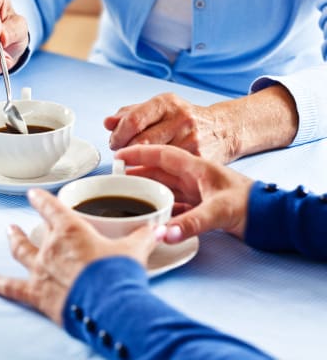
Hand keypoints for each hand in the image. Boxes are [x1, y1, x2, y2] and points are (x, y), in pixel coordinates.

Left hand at [0, 189, 159, 324]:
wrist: (110, 304)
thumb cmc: (118, 273)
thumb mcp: (135, 250)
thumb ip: (144, 236)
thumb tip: (159, 228)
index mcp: (72, 231)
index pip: (52, 208)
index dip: (41, 199)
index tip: (34, 194)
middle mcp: (52, 247)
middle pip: (35, 231)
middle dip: (27, 224)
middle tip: (19, 220)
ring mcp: (41, 270)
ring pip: (22, 252)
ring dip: (14, 242)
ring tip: (8, 234)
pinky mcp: (38, 294)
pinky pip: (12, 287)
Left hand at [104, 86, 297, 163]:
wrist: (223, 129)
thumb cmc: (184, 117)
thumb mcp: (159, 108)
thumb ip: (131, 114)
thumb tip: (108, 122)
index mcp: (167, 103)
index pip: (134, 119)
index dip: (118, 135)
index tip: (114, 143)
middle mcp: (180, 118)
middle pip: (142, 141)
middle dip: (126, 151)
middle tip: (121, 157)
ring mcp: (191, 139)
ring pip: (155, 158)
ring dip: (139, 164)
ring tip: (134, 165)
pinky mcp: (199, 157)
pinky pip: (170, 170)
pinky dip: (156, 174)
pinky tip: (151, 174)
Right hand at [115, 144, 253, 242]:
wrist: (269, 216)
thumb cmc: (249, 205)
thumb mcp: (217, 211)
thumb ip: (189, 223)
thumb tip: (160, 234)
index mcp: (196, 167)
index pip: (162, 154)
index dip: (140, 153)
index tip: (120, 155)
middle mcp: (193, 177)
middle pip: (159, 170)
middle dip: (138, 170)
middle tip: (116, 176)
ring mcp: (195, 191)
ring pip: (164, 186)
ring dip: (147, 187)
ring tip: (127, 191)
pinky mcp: (199, 205)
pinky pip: (173, 201)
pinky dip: (159, 204)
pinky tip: (149, 208)